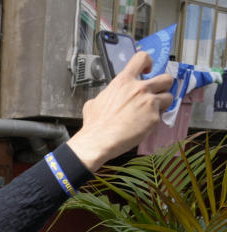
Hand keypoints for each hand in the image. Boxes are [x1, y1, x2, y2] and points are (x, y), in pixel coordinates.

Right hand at [68, 51, 173, 170]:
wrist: (99, 140)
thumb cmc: (96, 125)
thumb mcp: (94, 103)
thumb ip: (107, 95)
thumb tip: (108, 98)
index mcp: (123, 82)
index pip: (141, 58)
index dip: (148, 62)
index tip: (147, 70)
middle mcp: (139, 89)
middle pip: (166, 78)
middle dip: (163, 85)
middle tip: (156, 92)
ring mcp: (149, 102)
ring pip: (169, 97)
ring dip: (162, 103)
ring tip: (151, 111)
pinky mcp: (154, 117)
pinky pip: (161, 116)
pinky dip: (154, 120)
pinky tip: (143, 125)